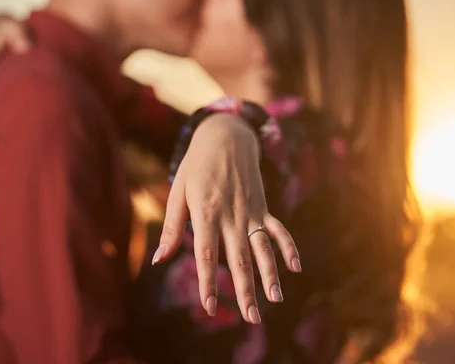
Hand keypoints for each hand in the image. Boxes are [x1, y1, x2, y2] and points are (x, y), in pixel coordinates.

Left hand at [153, 114, 300, 323]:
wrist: (225, 136)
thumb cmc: (195, 166)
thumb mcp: (178, 191)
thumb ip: (171, 227)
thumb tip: (158, 260)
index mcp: (206, 212)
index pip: (206, 254)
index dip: (208, 282)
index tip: (210, 307)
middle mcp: (230, 215)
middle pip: (239, 258)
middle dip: (245, 290)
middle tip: (251, 318)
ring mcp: (250, 211)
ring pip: (262, 247)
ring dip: (270, 274)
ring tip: (275, 299)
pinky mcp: (262, 206)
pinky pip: (278, 229)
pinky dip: (288, 247)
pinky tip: (296, 268)